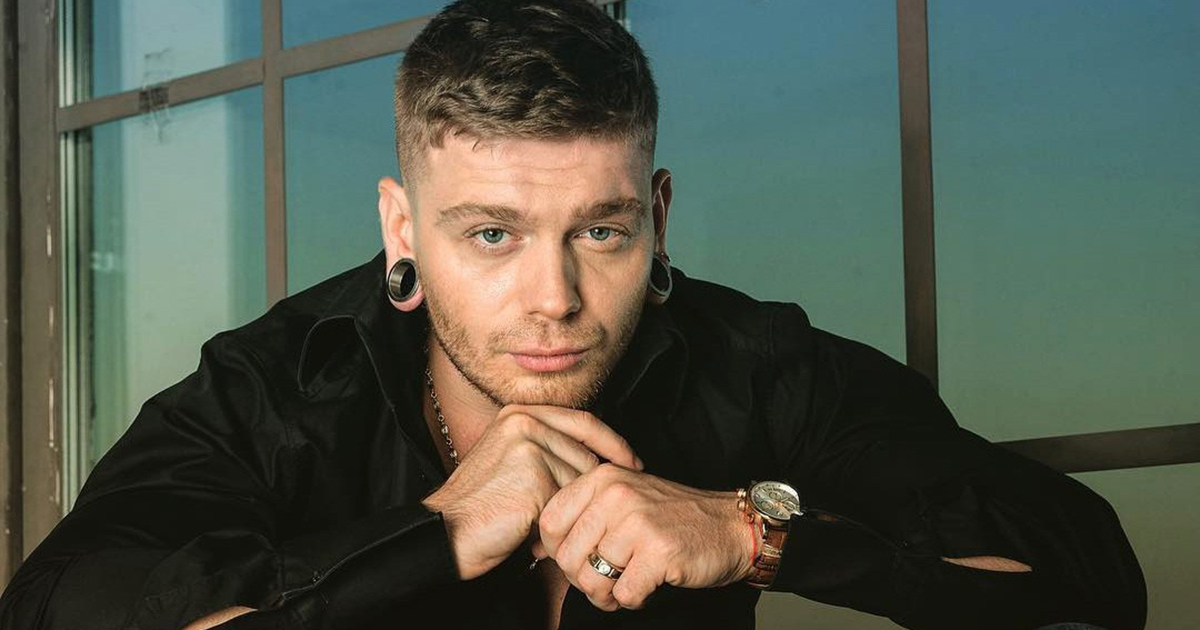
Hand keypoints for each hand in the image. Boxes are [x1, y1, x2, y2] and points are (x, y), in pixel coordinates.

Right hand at [422, 405, 641, 580]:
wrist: (447, 533)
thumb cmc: (483, 507)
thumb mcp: (516, 463)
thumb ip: (552, 450)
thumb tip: (605, 458)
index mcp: (520, 413)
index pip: (584, 422)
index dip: (613, 444)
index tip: (633, 464)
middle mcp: (524, 420)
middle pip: (586, 457)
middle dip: (581, 494)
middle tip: (558, 518)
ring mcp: (528, 443)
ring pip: (581, 482)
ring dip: (567, 511)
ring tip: (535, 525)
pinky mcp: (534, 471)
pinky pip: (570, 501)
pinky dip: (558, 523)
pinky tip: (532, 534)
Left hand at [537, 465, 755, 610]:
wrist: (730, 526)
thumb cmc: (672, 518)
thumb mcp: (622, 500)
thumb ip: (582, 516)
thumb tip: (537, 547)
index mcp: (603, 479)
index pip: (550, 522)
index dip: (558, 551)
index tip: (580, 558)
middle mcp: (617, 495)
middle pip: (569, 557)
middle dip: (584, 580)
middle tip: (608, 580)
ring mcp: (638, 523)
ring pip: (594, 579)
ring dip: (609, 594)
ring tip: (627, 585)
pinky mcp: (659, 552)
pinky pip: (624, 594)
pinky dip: (634, 599)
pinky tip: (648, 586)